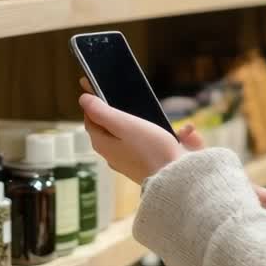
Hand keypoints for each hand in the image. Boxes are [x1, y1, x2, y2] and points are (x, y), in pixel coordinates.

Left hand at [78, 77, 205, 154]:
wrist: (176, 180)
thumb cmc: (150, 150)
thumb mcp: (124, 124)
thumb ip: (102, 112)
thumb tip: (83, 99)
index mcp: (102, 144)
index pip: (90, 118)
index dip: (93, 101)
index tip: (97, 84)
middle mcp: (112, 154)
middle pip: (109, 126)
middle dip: (119, 110)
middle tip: (129, 95)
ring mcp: (129, 161)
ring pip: (132, 134)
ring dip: (145, 121)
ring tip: (160, 113)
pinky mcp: (146, 165)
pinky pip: (151, 144)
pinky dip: (163, 135)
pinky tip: (182, 132)